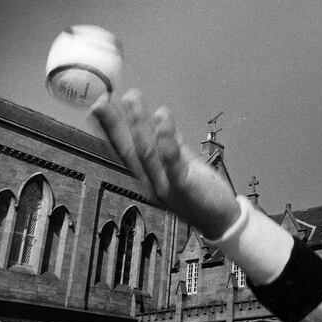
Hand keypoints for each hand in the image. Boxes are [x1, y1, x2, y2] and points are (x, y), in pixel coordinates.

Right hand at [91, 89, 240, 238]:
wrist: (223, 223)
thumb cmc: (202, 194)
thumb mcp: (184, 165)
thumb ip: (172, 146)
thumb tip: (161, 123)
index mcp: (149, 176)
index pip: (125, 149)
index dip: (111, 129)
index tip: (98, 106)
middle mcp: (151, 181)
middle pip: (128, 150)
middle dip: (113, 125)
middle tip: (99, 100)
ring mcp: (165, 186)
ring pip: (146, 151)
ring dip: (137, 123)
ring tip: (131, 98)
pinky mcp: (183, 188)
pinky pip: (171, 161)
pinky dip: (165, 139)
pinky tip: (160, 118)